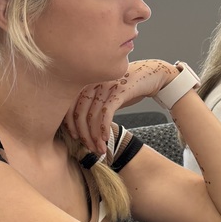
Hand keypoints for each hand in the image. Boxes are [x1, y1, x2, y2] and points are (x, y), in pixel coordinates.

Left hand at [63, 60, 177, 154]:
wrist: (152, 73)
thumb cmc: (128, 86)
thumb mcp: (107, 93)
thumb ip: (93, 104)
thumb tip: (82, 125)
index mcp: (85, 82)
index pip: (69, 106)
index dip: (69, 125)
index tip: (75, 138)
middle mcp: (93, 82)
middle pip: (79, 113)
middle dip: (83, 135)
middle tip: (90, 148)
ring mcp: (106, 86)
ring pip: (93, 115)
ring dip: (95, 136)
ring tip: (100, 148)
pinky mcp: (120, 90)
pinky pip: (107, 112)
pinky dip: (104, 127)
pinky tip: (106, 138)